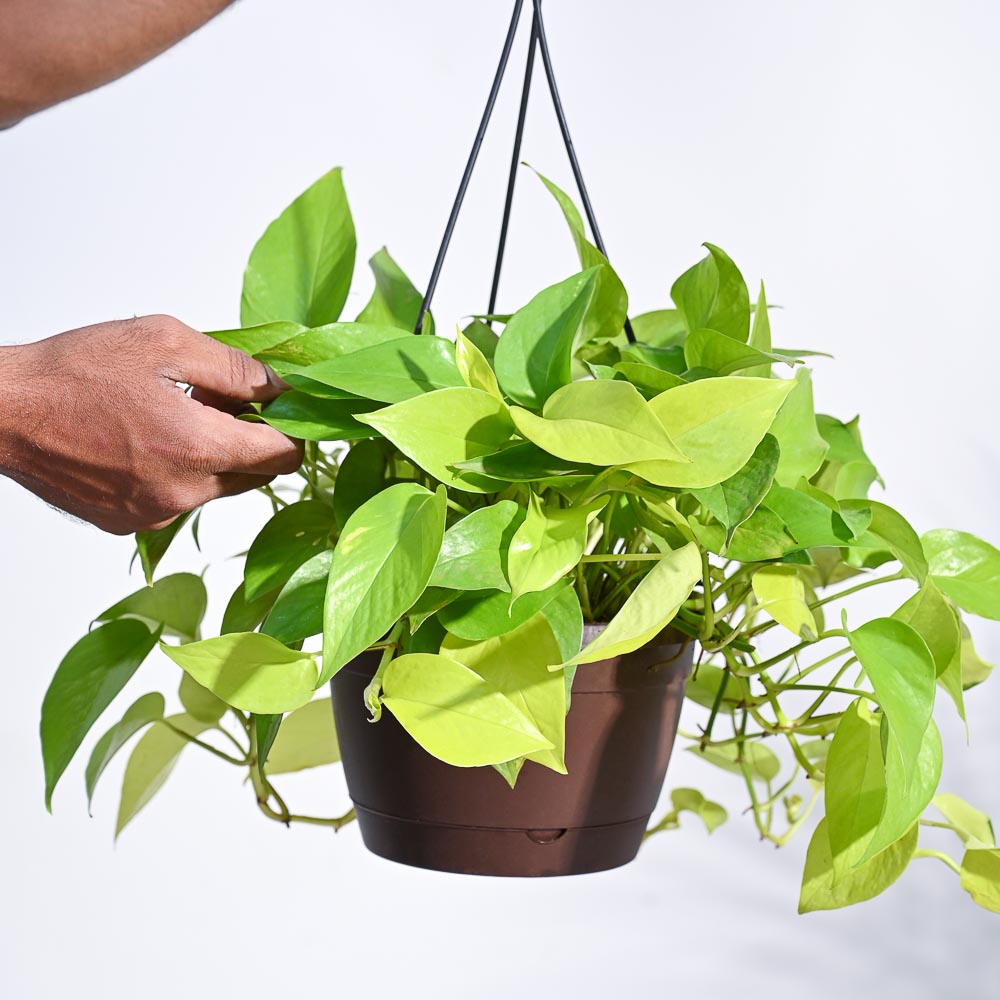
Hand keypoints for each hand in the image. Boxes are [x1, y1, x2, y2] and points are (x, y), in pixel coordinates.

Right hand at [0, 314, 302, 533]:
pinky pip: (179, 502)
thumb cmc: (74, 371)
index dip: (293, 429)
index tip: (286, 410)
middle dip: (253, 441)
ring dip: (214, 457)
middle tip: (224, 403)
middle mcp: (183, 494)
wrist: (2, 412)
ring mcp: (155, 516)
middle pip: (255, 476)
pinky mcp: (129, 524)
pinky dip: (178, 474)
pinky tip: (147, 441)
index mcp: (199, 448)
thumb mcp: (165, 342)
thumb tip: (279, 388)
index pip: (284, 456)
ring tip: (176, 416)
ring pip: (217, 489)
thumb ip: (236, 369)